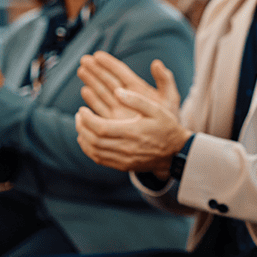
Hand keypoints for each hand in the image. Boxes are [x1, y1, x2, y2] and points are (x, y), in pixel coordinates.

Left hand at [75, 88, 190, 177]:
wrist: (177, 152)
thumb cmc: (167, 128)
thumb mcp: (157, 109)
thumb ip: (136, 100)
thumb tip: (116, 91)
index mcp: (132, 132)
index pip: (100, 127)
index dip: (86, 119)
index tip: (82, 110)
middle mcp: (126, 147)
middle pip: (93, 140)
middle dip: (81, 127)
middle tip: (79, 115)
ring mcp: (124, 159)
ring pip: (94, 151)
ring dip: (83, 138)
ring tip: (81, 126)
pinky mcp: (123, 165)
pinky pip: (100, 159)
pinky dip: (89, 150)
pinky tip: (88, 140)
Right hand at [77, 51, 180, 119]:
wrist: (166, 140)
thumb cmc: (170, 117)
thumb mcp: (170, 97)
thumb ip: (165, 80)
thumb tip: (157, 63)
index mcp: (139, 88)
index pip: (121, 72)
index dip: (110, 63)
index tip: (98, 55)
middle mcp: (127, 97)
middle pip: (108, 80)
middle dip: (96, 69)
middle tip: (84, 59)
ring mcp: (119, 108)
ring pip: (102, 91)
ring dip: (91, 81)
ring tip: (82, 70)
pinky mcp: (114, 120)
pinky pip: (101, 107)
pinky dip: (93, 99)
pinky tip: (85, 91)